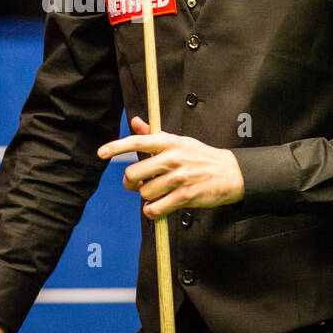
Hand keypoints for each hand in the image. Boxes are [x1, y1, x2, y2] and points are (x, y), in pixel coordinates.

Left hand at [97, 115, 244, 218]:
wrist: (231, 173)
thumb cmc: (201, 157)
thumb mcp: (179, 141)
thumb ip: (154, 134)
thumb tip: (134, 121)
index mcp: (169, 142)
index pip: (138, 141)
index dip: (117, 147)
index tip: (101, 153)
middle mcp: (172, 158)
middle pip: (134, 174)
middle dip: (131, 183)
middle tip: (137, 184)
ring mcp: (179, 178)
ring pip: (144, 192)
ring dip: (146, 197)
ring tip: (157, 194)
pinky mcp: (185, 197)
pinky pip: (155, 208)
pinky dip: (152, 211)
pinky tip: (158, 207)